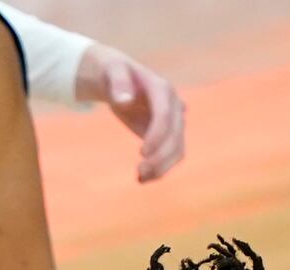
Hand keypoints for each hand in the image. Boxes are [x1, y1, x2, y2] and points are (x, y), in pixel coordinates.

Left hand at [80, 45, 185, 182]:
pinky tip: (141, 179)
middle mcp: (174, 105)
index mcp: (162, 89)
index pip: (165, 115)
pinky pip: (170, 155)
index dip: (157, 134)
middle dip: (160, 157)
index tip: (142, 153)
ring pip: (178, 149)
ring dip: (162, 168)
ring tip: (139, 179)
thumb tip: (124, 101)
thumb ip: (118, 83)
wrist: (119, 77)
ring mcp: (174, 121)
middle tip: (139, 172)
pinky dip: (160, 169)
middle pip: (176, 136)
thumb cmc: (113, 72)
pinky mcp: (167, 134)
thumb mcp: (111, 71)